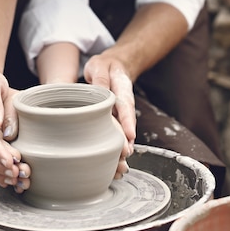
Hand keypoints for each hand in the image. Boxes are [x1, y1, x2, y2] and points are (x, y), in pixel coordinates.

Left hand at [83, 50, 135, 173]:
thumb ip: (101, 78)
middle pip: (127, 123)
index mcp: (122, 88)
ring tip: (120, 164)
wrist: (112, 66)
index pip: (126, 105)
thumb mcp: (99, 66)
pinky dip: (116, 146)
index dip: (127, 120)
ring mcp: (120, 112)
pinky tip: (113, 162)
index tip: (130, 134)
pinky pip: (116, 132)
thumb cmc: (104, 66)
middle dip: (127, 140)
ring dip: (122, 147)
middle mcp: (123, 103)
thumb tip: (101, 92)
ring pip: (123, 131)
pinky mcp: (114, 119)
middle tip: (125, 155)